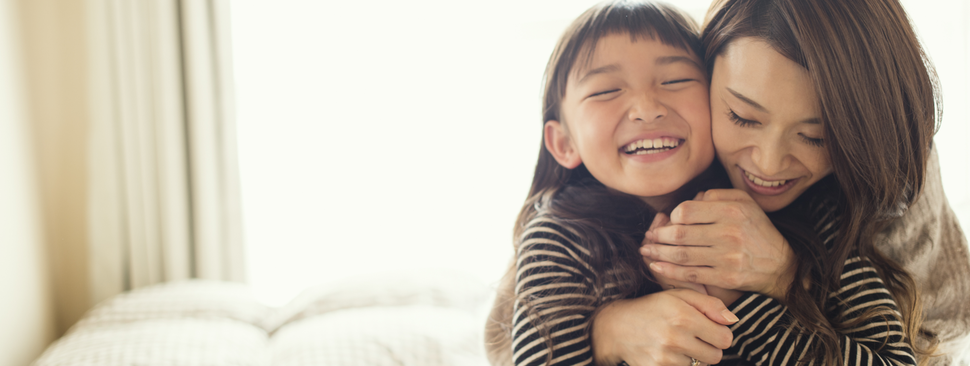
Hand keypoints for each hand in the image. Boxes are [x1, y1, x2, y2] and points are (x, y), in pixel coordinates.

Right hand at [592, 290, 738, 365]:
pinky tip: (670, 354)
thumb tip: (733, 320)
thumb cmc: (652, 308)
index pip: (725, 337)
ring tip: (678, 344)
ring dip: (694, 358)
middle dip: (709, 348)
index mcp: (683, 316)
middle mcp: (675, 337)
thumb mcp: (678, 296)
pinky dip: (681, 365)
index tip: (709, 329)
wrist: (616, 327)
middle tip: (694, 338)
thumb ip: (710, 304)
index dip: (720, 333)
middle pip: (716, 356)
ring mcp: (666, 357)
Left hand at [640, 189, 795, 299]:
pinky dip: (670, 271)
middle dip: (658, 237)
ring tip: (646, 251)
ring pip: (682, 255)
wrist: (781, 265)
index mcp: (731, 211)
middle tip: (648, 237)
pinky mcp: (725, 278)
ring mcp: (727, 257)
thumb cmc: (757, 230)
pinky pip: (690, 274)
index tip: (666, 222)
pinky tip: (656, 266)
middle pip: (680, 234)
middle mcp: (729, 233)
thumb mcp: (744, 202)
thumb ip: (717, 195)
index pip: (686, 211)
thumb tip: (691, 199)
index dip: (671, 217)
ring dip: (658, 253)